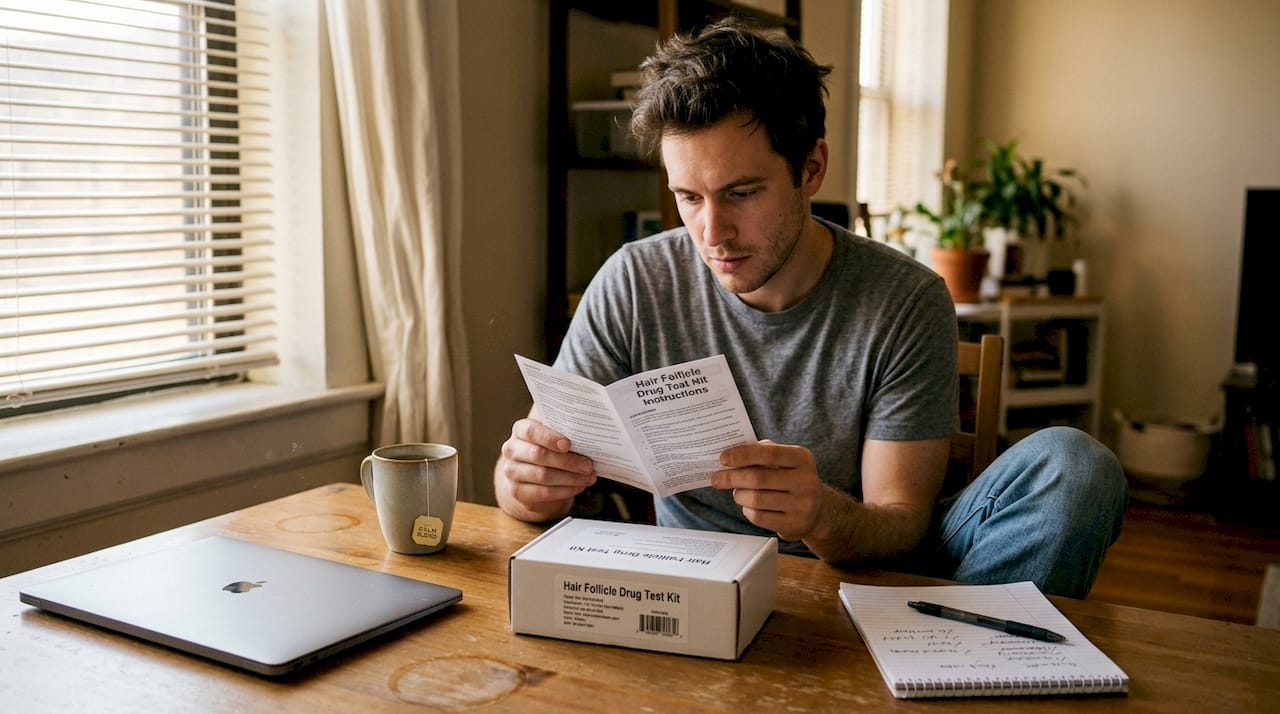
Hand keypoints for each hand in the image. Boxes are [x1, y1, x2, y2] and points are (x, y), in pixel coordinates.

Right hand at [494, 415, 596, 521]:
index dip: (549, 438)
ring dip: (570, 478)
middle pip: (539, 455)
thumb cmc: (551, 449)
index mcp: (520, 430)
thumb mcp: (556, 437)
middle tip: (588, 465)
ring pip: (543, 475)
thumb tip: (588, 432)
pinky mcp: (517, 491)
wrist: (534, 476)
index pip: (530, 431)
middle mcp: (511, 449)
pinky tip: (578, 487)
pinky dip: (564, 491)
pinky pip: (543, 492)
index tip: (568, 444)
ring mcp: (511, 471)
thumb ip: (565, 431)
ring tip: (588, 477)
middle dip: (568, 461)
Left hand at [710, 439, 827, 541]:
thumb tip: (731, 454)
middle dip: (732, 478)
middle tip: (716, 478)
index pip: (769, 453)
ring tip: (737, 492)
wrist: (817, 510)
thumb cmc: (791, 479)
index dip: (743, 455)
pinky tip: (749, 505)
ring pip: (755, 499)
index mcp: (803, 458)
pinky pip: (758, 517)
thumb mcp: (785, 461)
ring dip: (738, 495)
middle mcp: (806, 481)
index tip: (723, 458)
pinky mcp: (793, 525)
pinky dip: (747, 510)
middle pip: (758, 478)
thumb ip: (762, 452)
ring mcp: (802, 505)